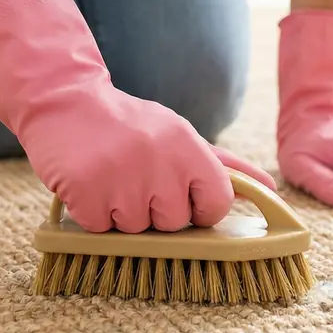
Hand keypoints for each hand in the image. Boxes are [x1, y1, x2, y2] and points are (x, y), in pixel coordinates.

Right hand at [0, 0, 273, 231]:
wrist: (64, 101)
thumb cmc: (127, 125)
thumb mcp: (177, 133)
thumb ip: (222, 164)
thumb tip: (268, 187)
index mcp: (188, 146)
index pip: (217, 203)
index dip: (198, 208)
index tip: (179, 196)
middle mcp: (160, 162)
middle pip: (174, 224)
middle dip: (154, 210)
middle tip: (134, 178)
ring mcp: (122, 178)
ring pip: (135, 230)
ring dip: (120, 212)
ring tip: (109, 176)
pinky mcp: (87, 193)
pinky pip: (100, 229)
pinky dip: (92, 214)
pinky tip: (88, 183)